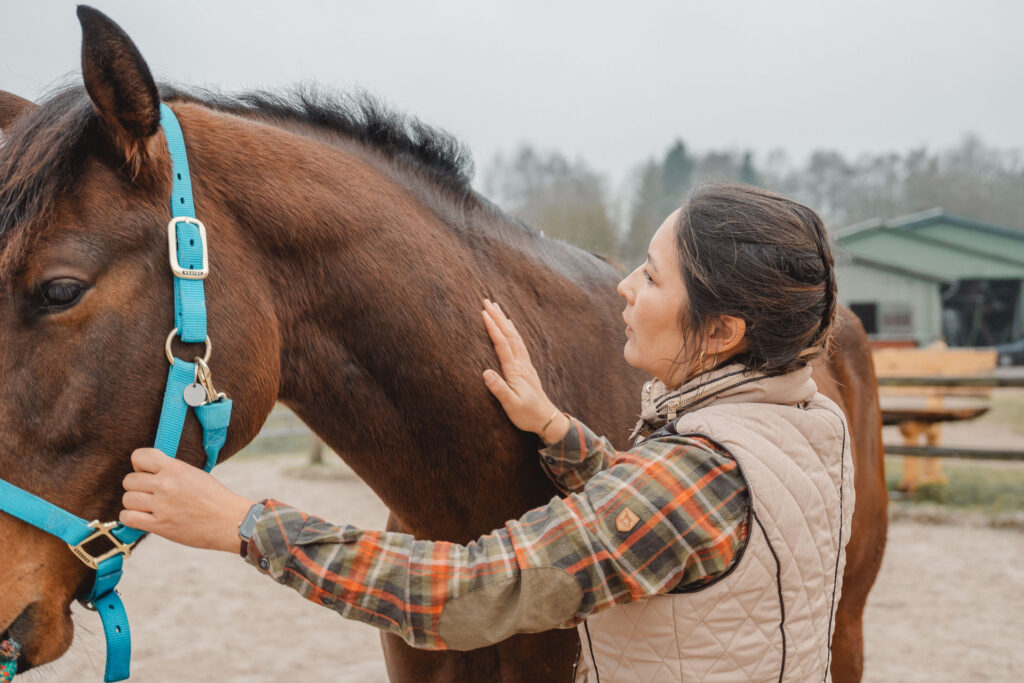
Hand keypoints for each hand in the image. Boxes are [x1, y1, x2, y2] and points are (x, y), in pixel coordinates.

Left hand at [120, 448, 253, 552]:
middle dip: (137, 487)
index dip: (139, 466)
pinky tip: (143, 518)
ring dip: (134, 504)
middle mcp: (165, 484)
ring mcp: (162, 505)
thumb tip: (147, 472)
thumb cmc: (214, 498)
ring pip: (127, 499)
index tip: (148, 474)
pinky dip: (131, 518)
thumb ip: (170, 470)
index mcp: (175, 468)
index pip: (138, 456)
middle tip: (150, 494)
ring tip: (148, 507)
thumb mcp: (193, 474)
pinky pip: (128, 518)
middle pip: (129, 481)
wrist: (229, 521)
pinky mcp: (160, 525)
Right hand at [481, 299, 568, 443]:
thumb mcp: (511, 405)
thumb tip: (485, 372)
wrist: (547, 419)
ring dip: (505, 321)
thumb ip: (499, 388)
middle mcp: (521, 364)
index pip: (502, 344)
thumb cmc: (527, 414)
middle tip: (487, 301)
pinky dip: (513, 331)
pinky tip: (511, 327)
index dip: (493, 328)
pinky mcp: (527, 368)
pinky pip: (520, 343)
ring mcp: (525, 364)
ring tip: (497, 308)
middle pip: (509, 335)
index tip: (483, 313)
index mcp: (515, 371)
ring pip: (515, 336)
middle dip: (498, 317)